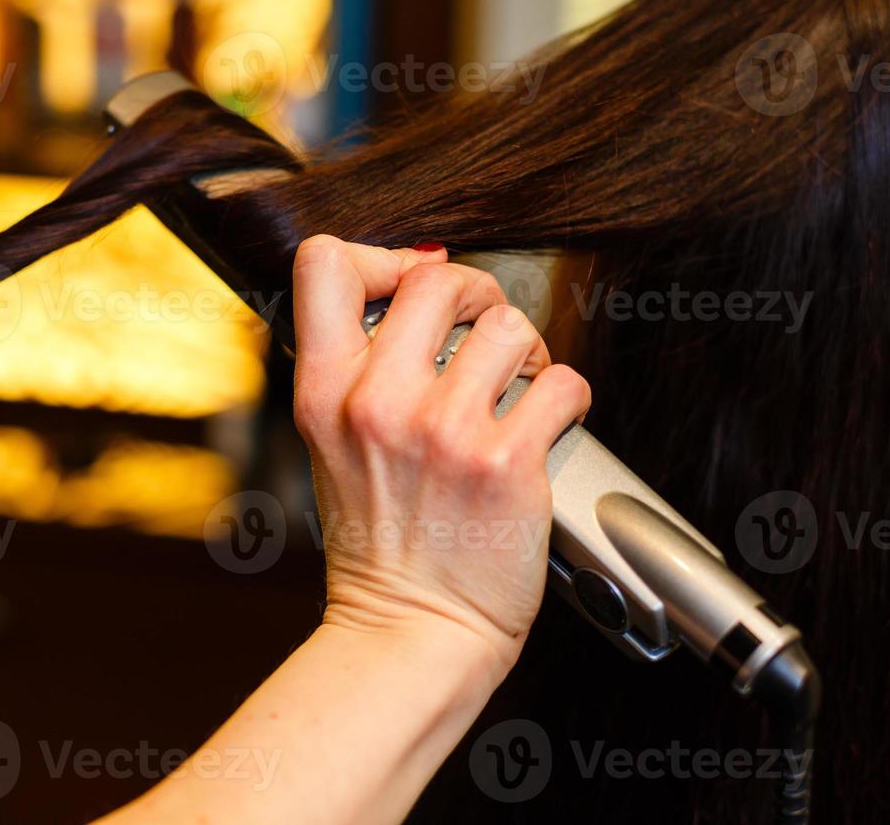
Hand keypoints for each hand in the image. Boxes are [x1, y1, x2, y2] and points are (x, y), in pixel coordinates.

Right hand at [290, 237, 589, 670]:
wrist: (411, 631)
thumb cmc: (379, 542)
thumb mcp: (331, 443)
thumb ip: (357, 366)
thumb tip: (414, 281)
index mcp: (324, 391)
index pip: (325, 263)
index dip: (380, 258)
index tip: (408, 289)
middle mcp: (378, 403)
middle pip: (439, 276)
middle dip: (476, 294)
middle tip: (483, 333)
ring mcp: (444, 431)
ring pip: (510, 325)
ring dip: (526, 352)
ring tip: (517, 388)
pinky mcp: (507, 463)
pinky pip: (563, 383)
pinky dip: (566, 398)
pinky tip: (543, 425)